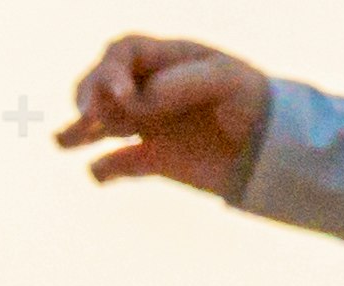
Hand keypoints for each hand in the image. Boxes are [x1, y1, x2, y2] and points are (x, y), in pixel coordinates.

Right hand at [61, 34, 271, 195]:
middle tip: (86, 116)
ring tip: (63, 141)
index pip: (124, 53)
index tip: (121, 96)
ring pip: (102, 123)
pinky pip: (120, 165)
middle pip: (102, 84)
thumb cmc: (257, 103)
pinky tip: (98, 175)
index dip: (112, 70)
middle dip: (88, 96)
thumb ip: (182, 83)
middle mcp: (149, 87)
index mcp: (165, 60)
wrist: (280, 151)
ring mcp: (149, 123)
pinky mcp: (155, 159)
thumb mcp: (229, 82)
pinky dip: (104, 170)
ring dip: (79, 130)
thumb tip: (137, 100)